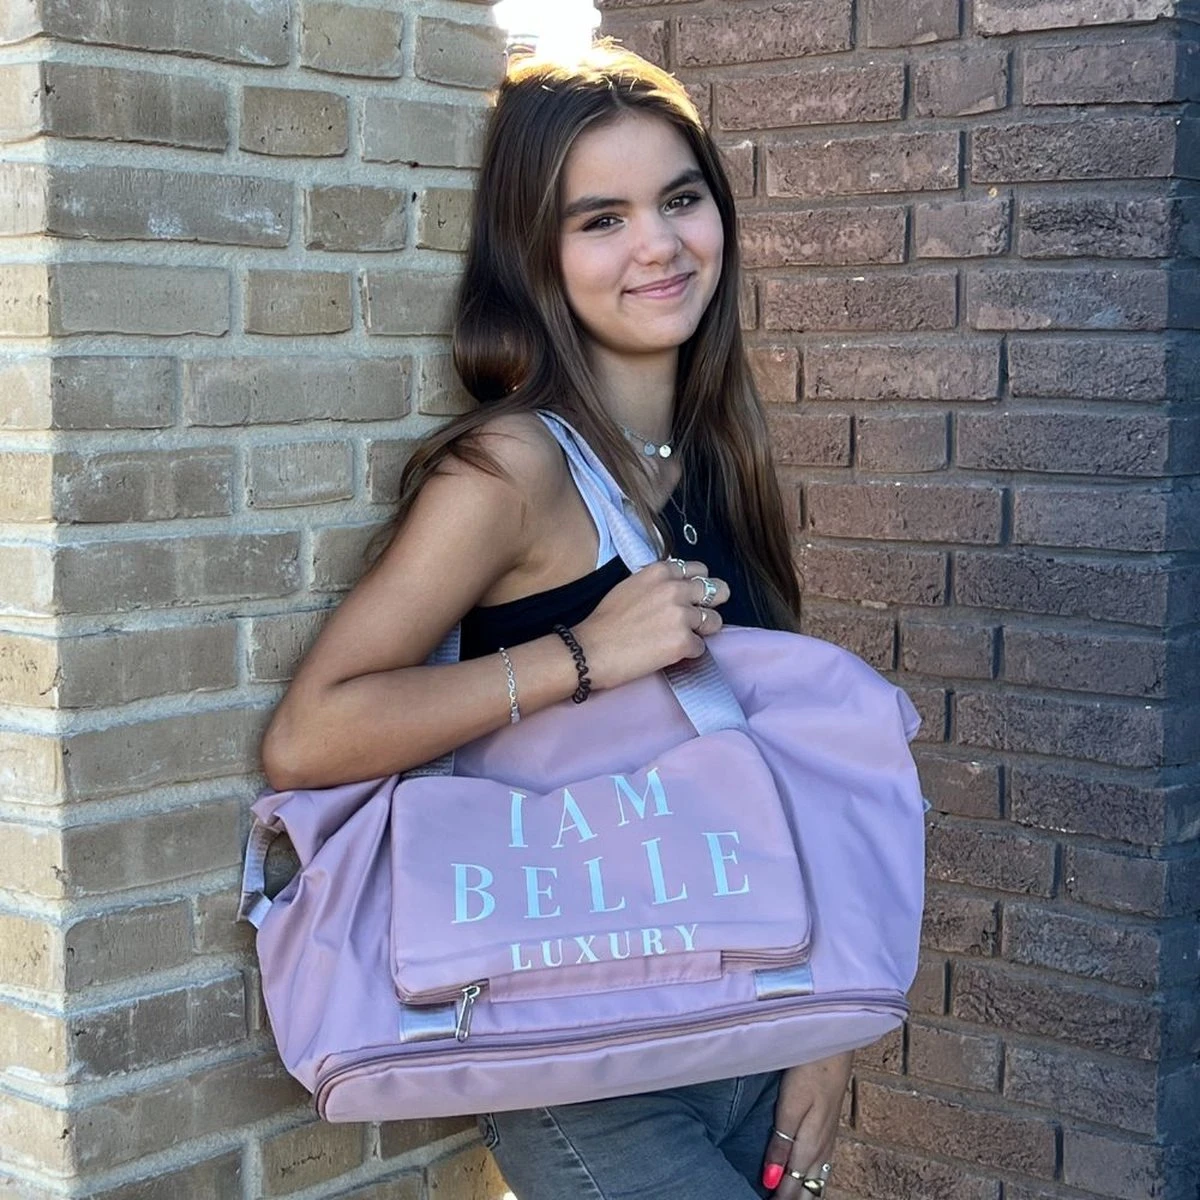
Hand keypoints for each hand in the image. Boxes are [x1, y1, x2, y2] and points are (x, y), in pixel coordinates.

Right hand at [573, 559, 728, 690]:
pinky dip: (688, 653)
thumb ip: (658, 583)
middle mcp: (676, 589)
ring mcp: (682, 616)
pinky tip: (668, 654)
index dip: (699, 585)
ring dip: (702, 632)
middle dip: (712, 604)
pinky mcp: (683, 642)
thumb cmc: (605, 621)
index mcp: (661, 572)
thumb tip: (677, 589)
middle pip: (716, 591)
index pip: (699, 570)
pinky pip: (700, 648)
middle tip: (702, 617)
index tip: (695, 596)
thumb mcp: (631, 585)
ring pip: (714, 621)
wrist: (590, 649)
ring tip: (681, 638)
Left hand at [761, 1052, 852, 1195]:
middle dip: (790, 1199)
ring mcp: (829, 1140)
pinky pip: (822, 1167)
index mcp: (810, 1146)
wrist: (835, 1046)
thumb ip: (781, 1143)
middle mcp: (822, 1149)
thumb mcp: (790, 1106)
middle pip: (806, 1189)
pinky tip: (806, 1179)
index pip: (792, 1188)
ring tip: (784, 1198)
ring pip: (816, 1180)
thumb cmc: (808, 1071)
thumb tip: (771, 1181)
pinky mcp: (830, 1130)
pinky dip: (810, 1179)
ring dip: (801, 1193)